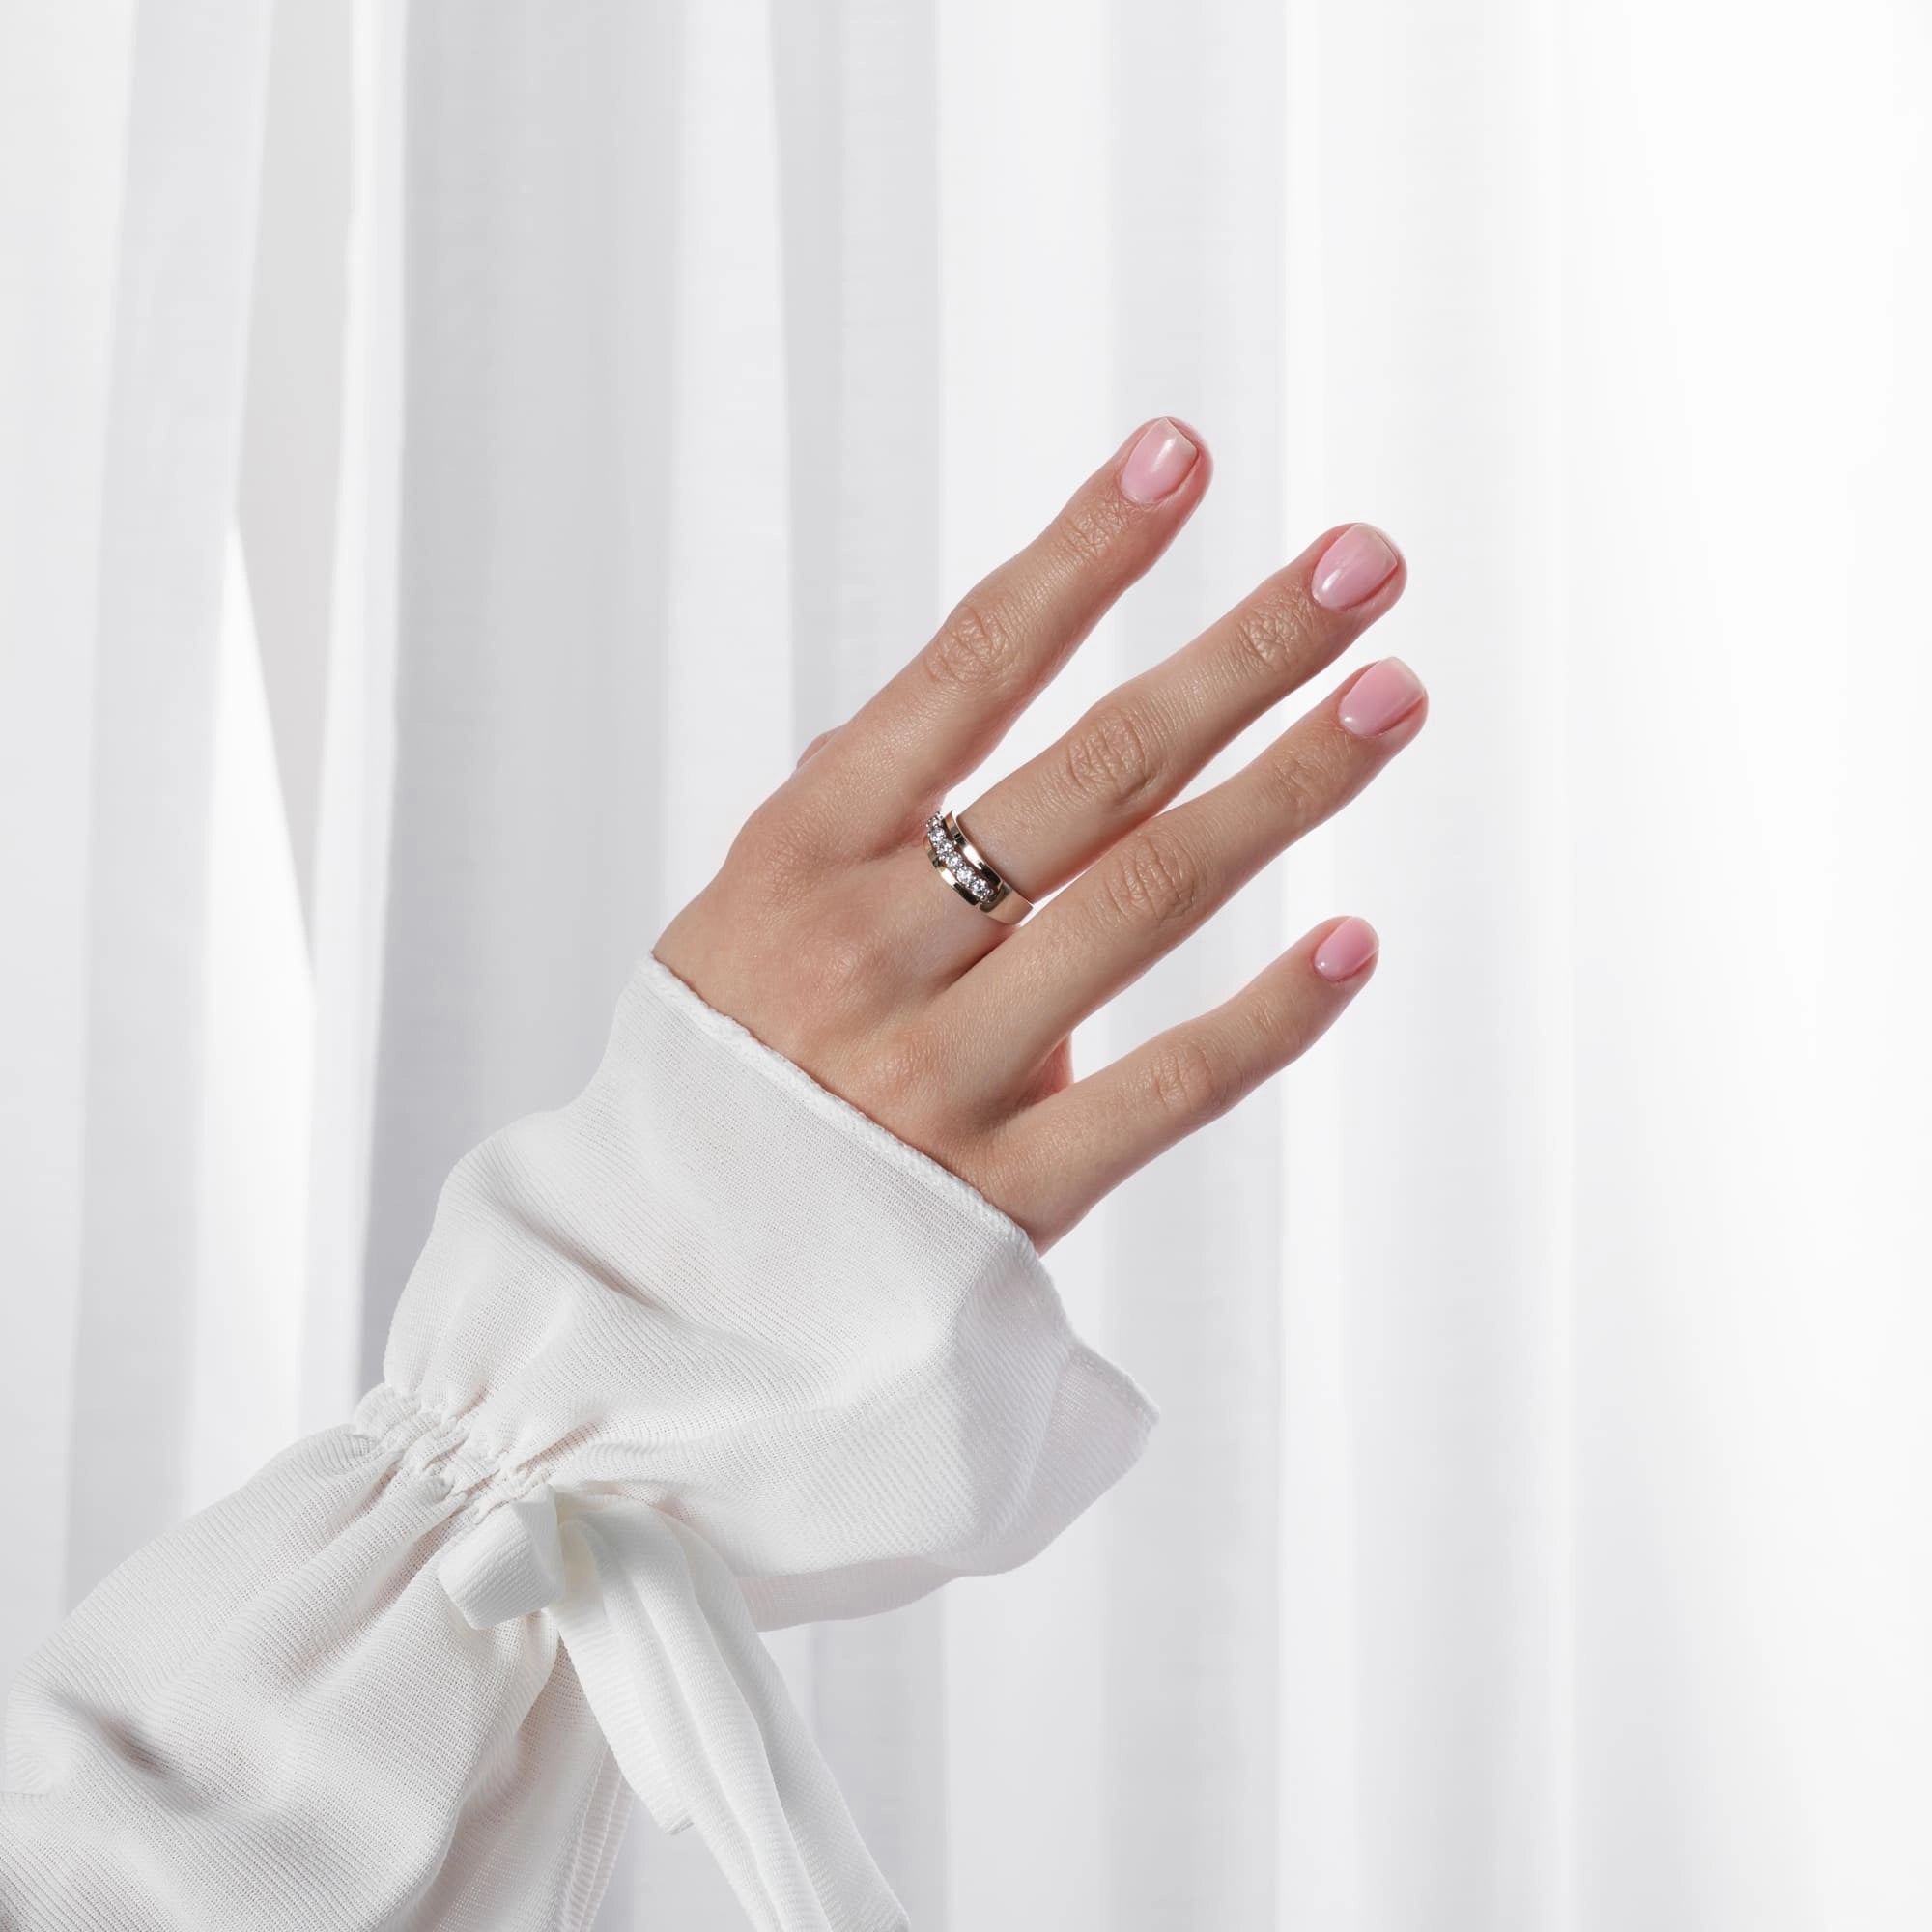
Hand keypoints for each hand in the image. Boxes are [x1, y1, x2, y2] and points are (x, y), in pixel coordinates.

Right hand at [653, 418, 1423, 1251]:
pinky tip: (1357, 941)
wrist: (655, 1287)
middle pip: (1094, 770)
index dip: (1082, 554)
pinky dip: (1269, 1018)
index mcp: (803, 850)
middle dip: (1241, 653)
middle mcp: (874, 942)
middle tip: (1368, 563)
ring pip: (1145, 902)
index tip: (1183, 453)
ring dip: (1287, 790)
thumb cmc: (722, 1068)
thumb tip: (966, 687)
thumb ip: (857, 804)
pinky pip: (1164, 1093)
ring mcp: (939, 1071)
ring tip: (1395, 694)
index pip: (964, 668)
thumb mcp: (745, 910)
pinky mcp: (1001, 1195)